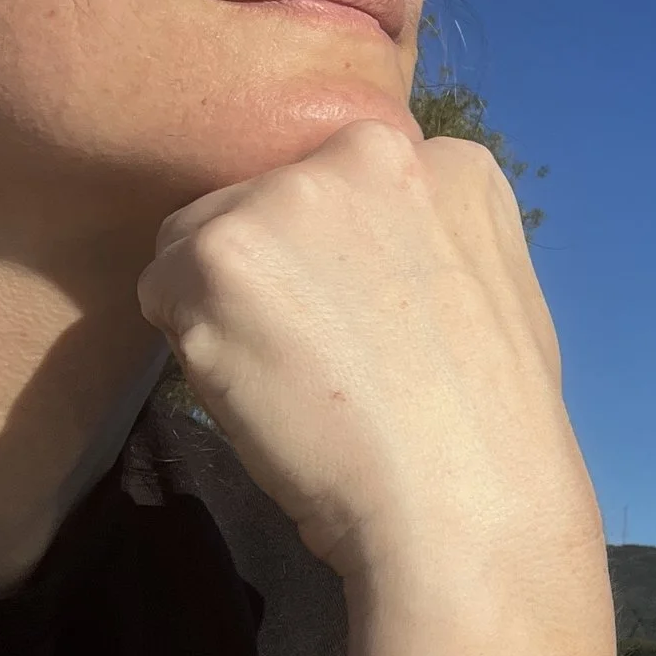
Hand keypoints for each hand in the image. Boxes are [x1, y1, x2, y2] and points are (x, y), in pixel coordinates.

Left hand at [139, 118, 598, 583]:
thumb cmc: (492, 428)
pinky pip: (163, 291)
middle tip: (329, 358)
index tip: (370, 325)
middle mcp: (370, 153)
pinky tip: (270, 391)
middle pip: (269, 198)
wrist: (466, 502)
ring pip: (207, 239)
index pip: (346, 187)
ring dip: (229, 307)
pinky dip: (194, 349)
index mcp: (449, 164)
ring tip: (302, 378)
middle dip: (280, 272)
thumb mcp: (492, 292)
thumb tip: (354, 251)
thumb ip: (424, 241)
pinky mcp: (222, 250)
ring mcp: (292, 196)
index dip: (342, 264)